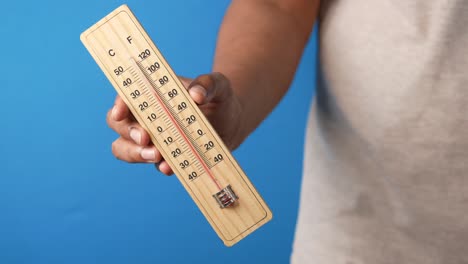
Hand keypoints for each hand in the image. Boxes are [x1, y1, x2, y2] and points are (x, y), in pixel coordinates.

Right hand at [106, 72, 242, 174]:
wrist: (232, 123)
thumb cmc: (219, 98)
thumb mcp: (219, 85)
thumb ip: (208, 84)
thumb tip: (196, 94)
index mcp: (152, 93)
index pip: (125, 96)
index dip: (119, 104)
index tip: (120, 112)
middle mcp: (145, 116)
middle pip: (119, 124)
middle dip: (128, 132)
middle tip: (145, 138)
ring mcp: (153, 139)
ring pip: (126, 148)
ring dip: (135, 154)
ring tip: (156, 155)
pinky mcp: (165, 158)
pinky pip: (155, 165)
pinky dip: (160, 166)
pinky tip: (169, 167)